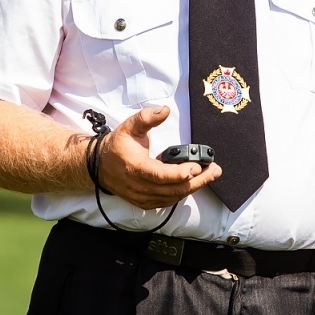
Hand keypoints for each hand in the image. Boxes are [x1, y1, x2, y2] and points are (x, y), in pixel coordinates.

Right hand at [95, 105, 222, 208]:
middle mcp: (139, 186)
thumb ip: (147, 118)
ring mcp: (142, 197)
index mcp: (135, 167)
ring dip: (194, 187)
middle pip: (173, 189)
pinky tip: (195, 183)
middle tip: (214, 170)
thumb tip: (164, 111)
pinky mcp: (146, 203)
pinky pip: (169, 201)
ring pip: (173, 197)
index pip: (160, 175)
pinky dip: (183, 192)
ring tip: (210, 174)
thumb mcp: (129, 126)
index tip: (196, 166)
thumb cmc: (117, 146)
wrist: (100, 167)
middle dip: (197, 180)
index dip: (179, 173)